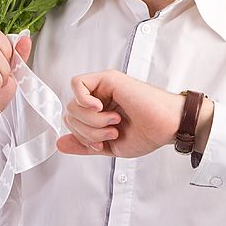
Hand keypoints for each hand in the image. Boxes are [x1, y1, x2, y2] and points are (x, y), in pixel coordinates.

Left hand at [57, 70, 182, 157]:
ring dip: (92, 121)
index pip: (72, 123)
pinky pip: (78, 84)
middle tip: (112, 132)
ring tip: (114, 122)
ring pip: (73, 104)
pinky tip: (100, 107)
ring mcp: (103, 88)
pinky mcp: (108, 78)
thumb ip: (84, 145)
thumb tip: (59, 144)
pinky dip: (84, 100)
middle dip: (88, 132)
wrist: (166, 126)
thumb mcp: (109, 146)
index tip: (102, 145)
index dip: (82, 138)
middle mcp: (100, 99)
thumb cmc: (147, 134)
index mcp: (99, 114)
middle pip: (70, 115)